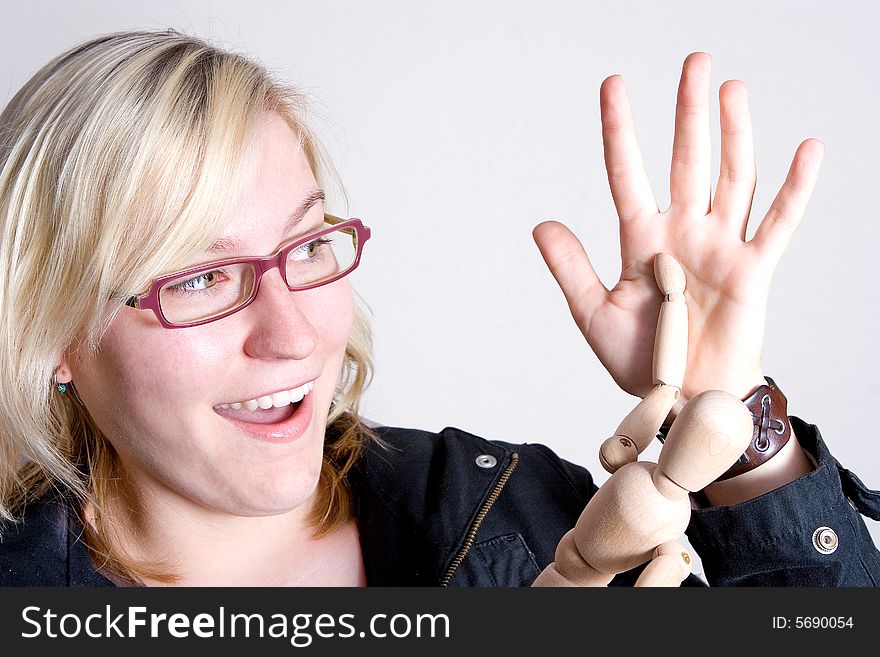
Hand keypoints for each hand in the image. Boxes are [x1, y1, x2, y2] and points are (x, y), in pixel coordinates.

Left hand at [533, 52, 823, 400]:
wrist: (682, 396)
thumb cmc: (641, 360)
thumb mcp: (594, 314)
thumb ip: (571, 268)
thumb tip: (541, 224)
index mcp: (641, 239)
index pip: (627, 173)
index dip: (620, 129)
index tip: (612, 84)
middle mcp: (682, 232)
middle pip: (686, 160)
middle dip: (688, 112)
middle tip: (694, 61)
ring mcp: (720, 246)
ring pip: (730, 177)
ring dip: (733, 134)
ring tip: (731, 88)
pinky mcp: (753, 269)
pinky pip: (778, 222)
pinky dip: (794, 187)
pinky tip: (806, 149)